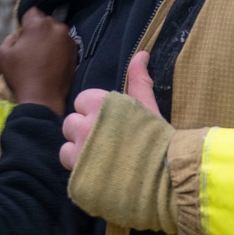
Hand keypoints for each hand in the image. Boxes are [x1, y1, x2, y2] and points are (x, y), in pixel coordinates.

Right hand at [0, 7, 77, 113]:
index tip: (23, 34)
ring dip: (50, 39)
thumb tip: (17, 36)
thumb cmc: (21, 75)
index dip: (25, 22)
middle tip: (32, 47)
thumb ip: (9, 39)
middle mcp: (56, 27)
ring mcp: (68, 40)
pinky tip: (52, 61)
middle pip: (45, 22)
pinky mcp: (76, 52)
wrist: (43, 98)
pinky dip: (59, 49)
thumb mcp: (3, 54)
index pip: (31, 12)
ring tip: (43, 56)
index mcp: (38, 24)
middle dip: (38, 30)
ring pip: (56, 32)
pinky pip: (64, 44)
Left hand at [59, 52, 160, 170]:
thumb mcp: (148, 107)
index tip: (110, 123)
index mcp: (101, 105)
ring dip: (79, 155)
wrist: (167, 180)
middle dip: (84, 133)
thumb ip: (138, 81)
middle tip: (107, 144)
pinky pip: (71, 173)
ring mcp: (80, 155)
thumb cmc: (160, 141)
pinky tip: (101, 177)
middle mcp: (86, 127)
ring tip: (101, 162)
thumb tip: (141, 54)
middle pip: (70, 124)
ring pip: (66, 150)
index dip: (94, 112)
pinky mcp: (79, 178)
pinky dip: (82, 175)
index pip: (81, 101)